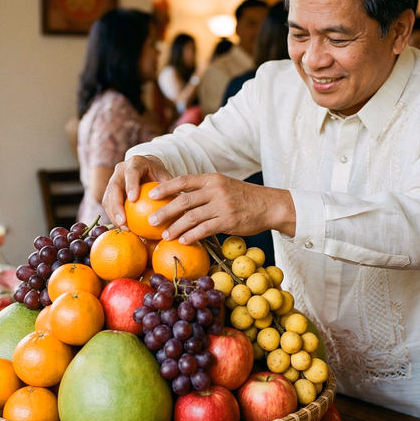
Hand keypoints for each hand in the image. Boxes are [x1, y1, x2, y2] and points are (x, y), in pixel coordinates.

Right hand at [102, 155, 172, 227]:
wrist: (147, 170)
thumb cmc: (159, 175)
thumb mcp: (167, 178)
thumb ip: (171, 190)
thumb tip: (181, 210)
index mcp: (136, 163)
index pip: (132, 172)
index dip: (131, 185)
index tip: (133, 199)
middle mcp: (121, 170)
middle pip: (114, 187)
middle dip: (116, 205)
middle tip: (123, 221)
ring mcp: (113, 180)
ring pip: (107, 198)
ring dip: (114, 214)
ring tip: (123, 228)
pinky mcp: (110, 192)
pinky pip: (109, 206)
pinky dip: (115, 217)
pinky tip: (124, 229)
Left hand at [148, 174, 296, 243]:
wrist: (269, 205)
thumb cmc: (243, 198)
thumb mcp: (223, 187)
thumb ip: (204, 191)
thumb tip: (179, 200)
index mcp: (211, 179)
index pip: (183, 180)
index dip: (165, 188)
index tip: (150, 194)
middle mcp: (215, 190)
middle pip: (183, 200)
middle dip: (164, 211)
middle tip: (151, 221)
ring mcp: (222, 205)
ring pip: (191, 217)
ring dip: (175, 227)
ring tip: (164, 235)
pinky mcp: (228, 221)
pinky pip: (204, 229)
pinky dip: (192, 236)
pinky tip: (183, 241)